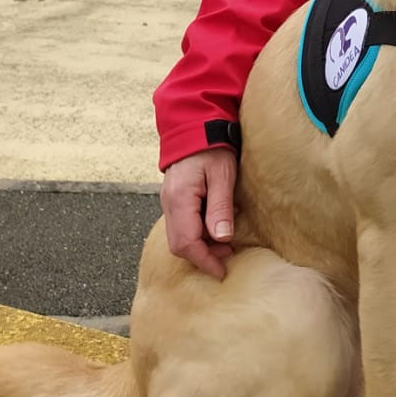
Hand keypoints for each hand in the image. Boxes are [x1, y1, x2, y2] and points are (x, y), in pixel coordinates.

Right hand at [159, 147, 238, 279]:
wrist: (195, 126)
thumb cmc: (213, 147)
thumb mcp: (223, 174)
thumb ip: (220, 206)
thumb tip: (222, 238)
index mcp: (179, 199)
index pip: (186, 243)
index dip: (204, 260)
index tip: (221, 271)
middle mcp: (169, 204)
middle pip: (179, 244)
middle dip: (202, 256)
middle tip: (227, 257)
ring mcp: (169, 201)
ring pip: (179, 236)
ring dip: (200, 245)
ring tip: (225, 244)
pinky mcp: (174, 198)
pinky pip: (181, 224)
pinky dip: (197, 233)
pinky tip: (214, 228)